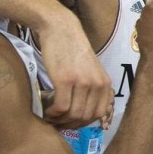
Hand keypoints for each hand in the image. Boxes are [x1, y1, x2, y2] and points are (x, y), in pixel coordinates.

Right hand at [37, 12, 114, 129]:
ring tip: (52, 117)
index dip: (85, 123)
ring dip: (61, 120)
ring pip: (73, 114)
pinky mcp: (65, 80)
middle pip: (85, 117)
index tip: (73, 124)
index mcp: (105, 83)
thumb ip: (94, 88)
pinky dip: (53, 113)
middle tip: (59, 123)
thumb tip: (88, 113)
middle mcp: (96, 84)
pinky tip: (47, 111)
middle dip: (71, 124)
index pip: (100, 114)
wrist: (61, 28)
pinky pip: (61, 107)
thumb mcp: (92, 70)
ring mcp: (82, 82)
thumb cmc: (73, 50)